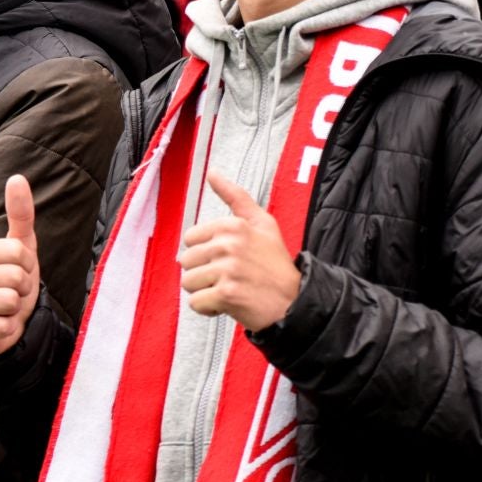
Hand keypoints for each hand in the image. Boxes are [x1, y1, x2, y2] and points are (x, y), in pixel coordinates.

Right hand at [0, 175, 40, 357]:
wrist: (4, 323)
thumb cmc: (13, 281)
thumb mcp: (22, 247)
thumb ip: (20, 213)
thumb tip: (17, 177)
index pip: (18, 251)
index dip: (29, 265)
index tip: (20, 271)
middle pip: (15, 276)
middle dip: (24, 288)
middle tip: (14, 293)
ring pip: (8, 301)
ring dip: (16, 309)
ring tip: (7, 308)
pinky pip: (1, 326)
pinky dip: (8, 328)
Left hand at [177, 172, 301, 330]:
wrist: (294, 301)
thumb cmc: (275, 264)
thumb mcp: (262, 223)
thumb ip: (235, 196)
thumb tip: (212, 173)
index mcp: (233, 225)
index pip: (190, 238)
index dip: (204, 253)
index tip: (224, 259)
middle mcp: (229, 245)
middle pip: (186, 261)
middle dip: (202, 273)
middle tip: (228, 277)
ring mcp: (228, 270)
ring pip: (188, 282)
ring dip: (204, 291)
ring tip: (227, 289)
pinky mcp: (227, 294)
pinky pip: (196, 303)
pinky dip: (208, 308)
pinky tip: (226, 304)